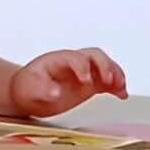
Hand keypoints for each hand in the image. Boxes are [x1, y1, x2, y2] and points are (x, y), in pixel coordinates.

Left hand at [8, 48, 127, 117]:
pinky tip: (122, 94)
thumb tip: (55, 93)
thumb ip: (43, 90)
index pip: (75, 58)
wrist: (28, 92)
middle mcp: (74, 63)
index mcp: (59, 60)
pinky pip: (106, 80)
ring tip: (120, 88)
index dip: (82, 68)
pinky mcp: (90, 83)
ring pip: (104, 65)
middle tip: (109, 81)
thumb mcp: (30, 90)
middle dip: (104, 66)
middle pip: (94, 55)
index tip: (85, 82)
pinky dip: (116, 85)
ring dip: (115, 74)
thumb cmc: (28, 88)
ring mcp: (84, 72)